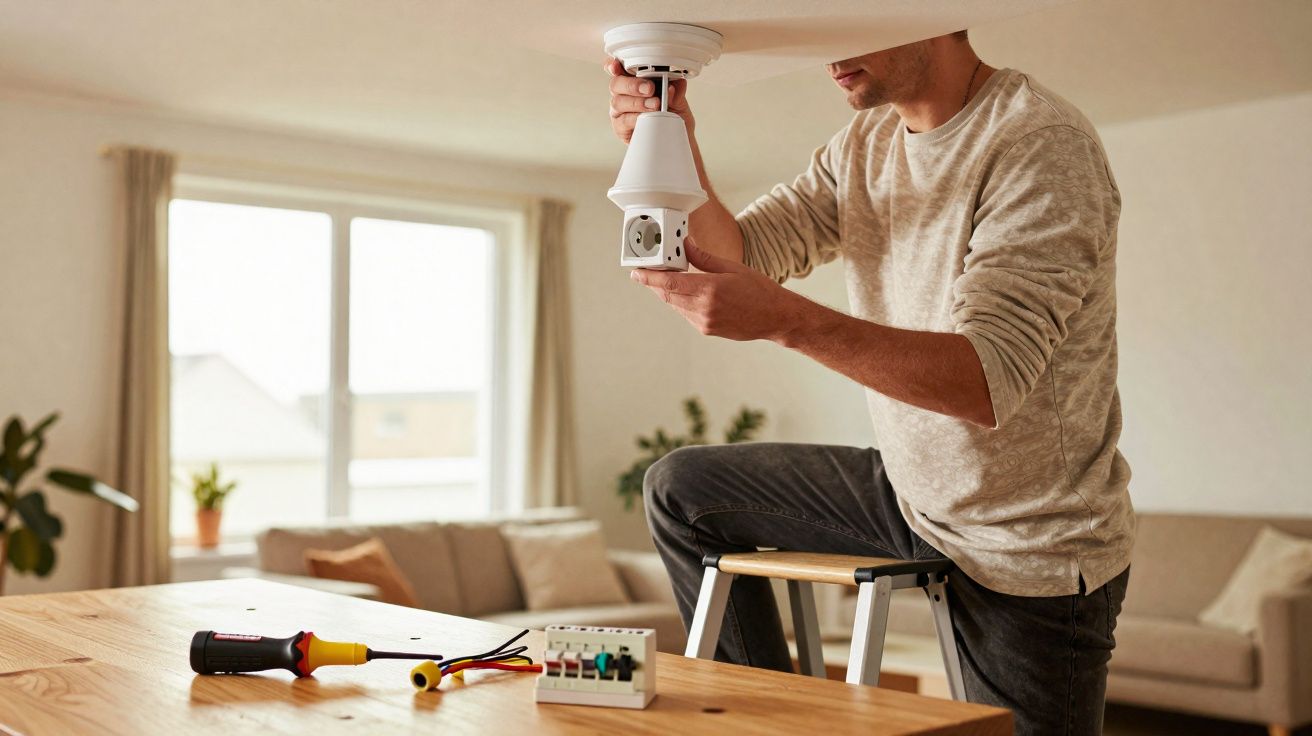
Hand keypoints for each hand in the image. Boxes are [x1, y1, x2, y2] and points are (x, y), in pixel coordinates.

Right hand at [605, 57, 693, 143]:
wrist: (674, 141)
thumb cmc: (672, 118)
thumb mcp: (680, 104)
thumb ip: (677, 93)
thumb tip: (676, 84)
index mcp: (635, 81)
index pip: (620, 69)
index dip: (614, 65)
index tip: (617, 65)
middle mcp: (624, 94)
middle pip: (616, 83)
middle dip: (632, 84)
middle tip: (649, 88)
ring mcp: (620, 111)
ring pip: (618, 101)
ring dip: (638, 102)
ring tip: (655, 105)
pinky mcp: (620, 127)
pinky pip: (623, 120)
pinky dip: (635, 117)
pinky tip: (645, 117)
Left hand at [630, 238, 807, 341]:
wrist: (775, 318)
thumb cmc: (759, 290)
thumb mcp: (732, 267)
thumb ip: (703, 258)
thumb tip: (684, 244)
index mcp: (709, 290)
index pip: (670, 283)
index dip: (649, 277)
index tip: (636, 272)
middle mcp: (703, 308)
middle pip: (668, 294)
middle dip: (655, 283)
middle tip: (646, 271)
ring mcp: (704, 322)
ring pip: (675, 305)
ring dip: (668, 292)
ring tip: (666, 277)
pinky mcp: (707, 329)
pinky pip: (685, 313)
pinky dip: (681, 302)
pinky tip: (686, 292)